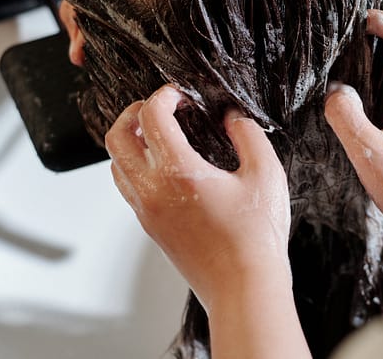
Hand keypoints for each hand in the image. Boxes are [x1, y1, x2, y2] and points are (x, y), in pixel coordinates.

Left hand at [105, 85, 291, 299]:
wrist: (244, 287)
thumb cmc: (256, 238)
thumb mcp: (266, 174)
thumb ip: (247, 135)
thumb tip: (232, 118)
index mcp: (179, 172)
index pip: (151, 116)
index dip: (165, 95)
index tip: (183, 94)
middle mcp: (153, 191)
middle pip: (116, 137)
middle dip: (134, 112)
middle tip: (162, 107)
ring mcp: (147, 211)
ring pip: (116, 164)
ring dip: (132, 141)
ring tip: (162, 134)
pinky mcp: (151, 227)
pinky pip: (128, 187)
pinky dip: (137, 166)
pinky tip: (168, 166)